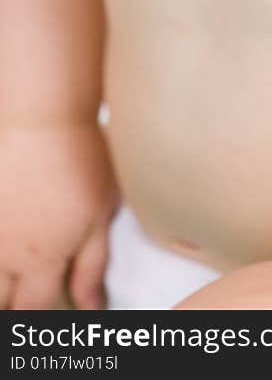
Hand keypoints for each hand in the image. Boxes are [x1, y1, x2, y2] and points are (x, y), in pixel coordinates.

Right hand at [0, 122, 119, 309]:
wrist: (43, 117)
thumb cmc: (79, 161)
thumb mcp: (99, 215)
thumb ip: (92, 266)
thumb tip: (90, 307)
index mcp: (40, 261)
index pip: (32, 309)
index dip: (39, 317)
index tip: (47, 313)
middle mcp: (3, 254)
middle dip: (11, 304)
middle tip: (26, 294)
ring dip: (0, 282)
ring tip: (14, 276)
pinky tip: (5, 246)